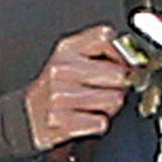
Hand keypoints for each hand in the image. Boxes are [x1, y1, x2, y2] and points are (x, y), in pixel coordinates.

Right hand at [24, 25, 132, 148]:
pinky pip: (101, 123)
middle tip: (104, 90)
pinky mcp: (61, 121)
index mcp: (66, 50)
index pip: (105, 38)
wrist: (28, 116)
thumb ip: (101, 48)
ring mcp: (59, 96)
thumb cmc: (58, 88)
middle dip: (117, 86)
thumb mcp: (72, 58)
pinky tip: (84, 119)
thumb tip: (133, 56)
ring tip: (92, 105)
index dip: (121, 53)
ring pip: (114, 100)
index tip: (122, 64)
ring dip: (109, 107)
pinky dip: (97, 124)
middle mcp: (60, 69)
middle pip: (118, 74)